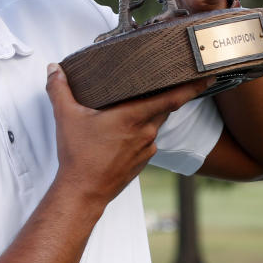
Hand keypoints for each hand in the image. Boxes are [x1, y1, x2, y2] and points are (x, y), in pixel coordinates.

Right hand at [45, 63, 210, 205]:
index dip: (192, 86)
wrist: (83, 193)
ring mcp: (146, 149)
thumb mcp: (66, 117)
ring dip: (152, 113)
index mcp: (133, 117)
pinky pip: (148, 140)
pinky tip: (128, 129)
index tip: (208, 76)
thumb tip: (54, 69)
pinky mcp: (142, 161)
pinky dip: (142, 131)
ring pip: (156, 124)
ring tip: (141, 102)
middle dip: (169, 94)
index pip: (172, 98)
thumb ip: (59, 89)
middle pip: (165, 107)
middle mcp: (145, 132)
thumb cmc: (79, 156)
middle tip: (172, 79)